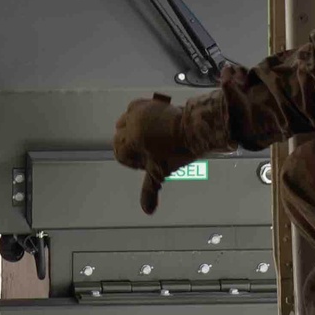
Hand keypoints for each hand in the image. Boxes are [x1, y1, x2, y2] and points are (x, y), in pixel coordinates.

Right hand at [113, 94, 195, 214]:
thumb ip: (149, 190)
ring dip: (132, 130)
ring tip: (148, 138)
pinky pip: (135, 108)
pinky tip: (150, 124)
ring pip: (125, 120)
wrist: (195, 129)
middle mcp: (132, 122)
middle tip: (148, 153)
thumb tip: (147, 211)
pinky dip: (138, 116)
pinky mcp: (150, 103)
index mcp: (131, 139)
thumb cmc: (178, 150)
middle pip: (120, 135)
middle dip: (130, 145)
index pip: (119, 152)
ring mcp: (140, 111)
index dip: (132, 161)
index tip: (144, 163)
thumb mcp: (160, 171)